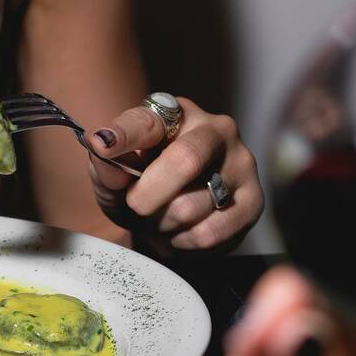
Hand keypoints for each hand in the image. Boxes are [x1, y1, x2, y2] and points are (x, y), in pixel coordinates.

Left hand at [87, 97, 262, 251]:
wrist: (168, 221)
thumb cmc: (141, 188)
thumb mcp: (113, 178)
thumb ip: (105, 165)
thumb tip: (103, 150)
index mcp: (175, 115)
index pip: (148, 122)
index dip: (124, 134)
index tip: (102, 145)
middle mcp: (216, 129)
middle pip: (185, 160)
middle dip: (147, 195)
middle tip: (136, 206)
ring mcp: (241, 164)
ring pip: (191, 206)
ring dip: (163, 224)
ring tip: (161, 220)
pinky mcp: (253, 201)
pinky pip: (209, 232)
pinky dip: (184, 241)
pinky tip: (181, 232)